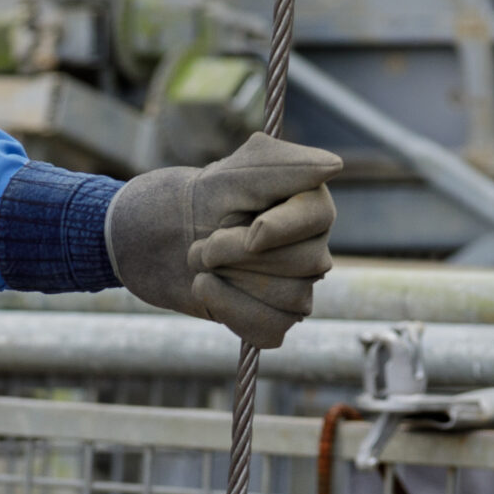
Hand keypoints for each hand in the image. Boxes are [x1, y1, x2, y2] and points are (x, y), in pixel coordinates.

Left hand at [106, 133, 340, 348]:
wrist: (162, 240)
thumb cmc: (200, 201)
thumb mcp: (233, 174)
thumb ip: (281, 165)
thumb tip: (332, 165)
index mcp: (310, 206)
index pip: (318, 216)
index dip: (280, 228)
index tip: (248, 230)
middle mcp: (312, 249)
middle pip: (305, 263)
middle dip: (242, 254)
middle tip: (205, 244)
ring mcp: (297, 289)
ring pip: (289, 297)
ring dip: (231, 280)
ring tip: (202, 263)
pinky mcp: (274, 321)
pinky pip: (270, 328)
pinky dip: (229, 309)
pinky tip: (206, 289)